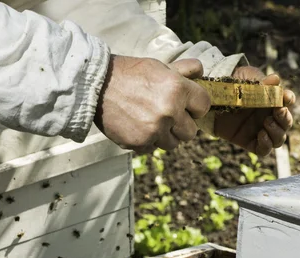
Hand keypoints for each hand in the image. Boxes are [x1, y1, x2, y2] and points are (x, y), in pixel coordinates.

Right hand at [94, 55, 210, 153]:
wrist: (95, 86)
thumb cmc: (128, 73)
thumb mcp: (158, 66)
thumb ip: (182, 71)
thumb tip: (201, 71)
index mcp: (177, 89)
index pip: (204, 106)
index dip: (195, 105)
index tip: (186, 105)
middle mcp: (169, 112)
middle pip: (191, 131)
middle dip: (181, 124)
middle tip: (167, 116)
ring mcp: (154, 130)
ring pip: (173, 144)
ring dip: (165, 135)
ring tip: (151, 122)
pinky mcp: (139, 143)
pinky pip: (152, 148)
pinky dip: (146, 141)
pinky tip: (137, 127)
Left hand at [214, 66, 295, 156]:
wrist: (210, 102)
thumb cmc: (230, 89)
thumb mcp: (244, 81)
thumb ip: (260, 81)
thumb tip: (276, 79)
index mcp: (271, 101)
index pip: (287, 102)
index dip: (289, 99)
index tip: (286, 97)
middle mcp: (269, 117)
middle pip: (286, 123)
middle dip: (285, 118)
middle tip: (278, 111)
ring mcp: (260, 131)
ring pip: (279, 139)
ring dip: (277, 132)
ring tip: (267, 122)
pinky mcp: (248, 142)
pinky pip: (263, 150)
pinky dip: (266, 144)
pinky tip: (261, 135)